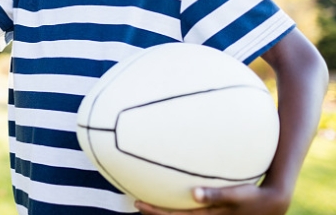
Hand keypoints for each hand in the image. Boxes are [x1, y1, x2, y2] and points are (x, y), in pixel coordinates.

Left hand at [134, 184, 289, 214]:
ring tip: (148, 201)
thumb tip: (193, 194)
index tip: (138, 203)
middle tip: (136, 202)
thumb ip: (215, 195)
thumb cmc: (253, 196)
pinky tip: (172, 197)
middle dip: (155, 212)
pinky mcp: (213, 214)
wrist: (272, 203)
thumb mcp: (236, 195)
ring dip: (165, 211)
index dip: (156, 212)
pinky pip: (190, 212)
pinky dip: (178, 208)